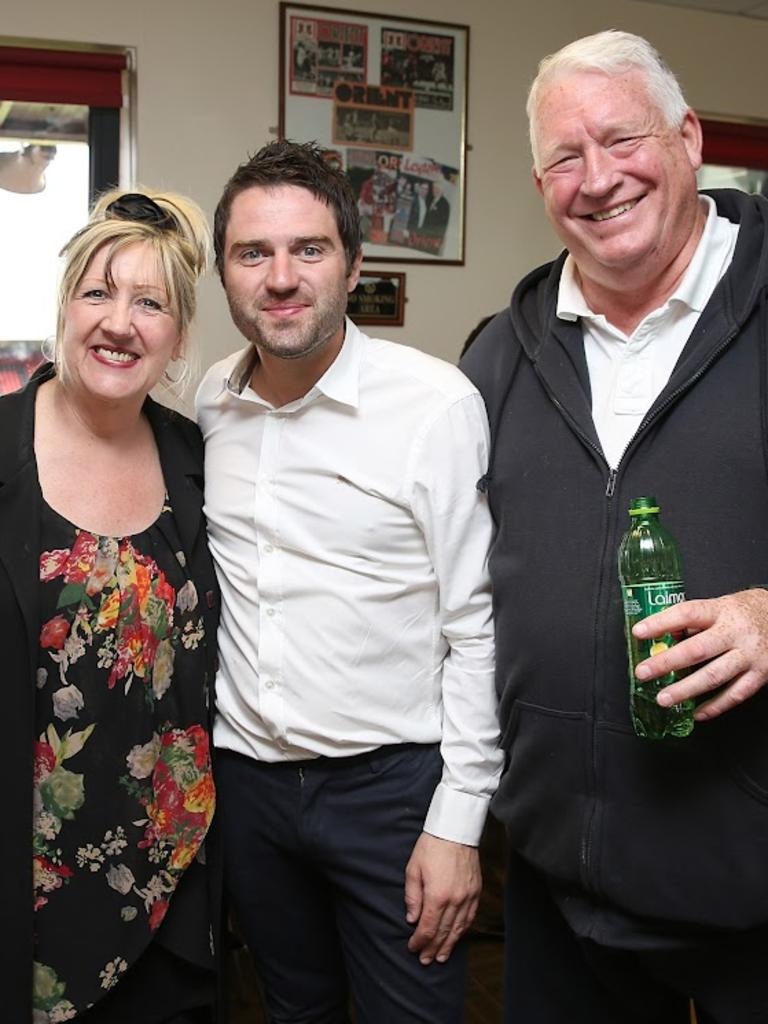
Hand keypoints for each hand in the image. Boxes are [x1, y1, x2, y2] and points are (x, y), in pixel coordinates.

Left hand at [404, 832, 480, 964]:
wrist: (455, 830)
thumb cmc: (431, 846)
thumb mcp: (413, 869)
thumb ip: (412, 896)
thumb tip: (412, 919)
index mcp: (437, 895)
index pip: (427, 927)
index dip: (419, 941)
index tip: (413, 948)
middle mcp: (454, 900)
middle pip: (443, 931)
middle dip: (433, 948)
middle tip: (426, 960)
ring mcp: (467, 896)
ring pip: (459, 928)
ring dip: (449, 944)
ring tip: (442, 957)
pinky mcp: (476, 891)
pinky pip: (470, 917)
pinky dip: (463, 930)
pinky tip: (457, 936)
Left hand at [633, 589, 767, 719]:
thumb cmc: (743, 612)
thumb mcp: (719, 606)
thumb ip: (693, 621)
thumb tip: (663, 636)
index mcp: (721, 611)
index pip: (687, 614)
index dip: (661, 623)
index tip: (639, 632)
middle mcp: (735, 633)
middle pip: (697, 649)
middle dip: (667, 663)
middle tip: (643, 673)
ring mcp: (749, 655)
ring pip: (714, 676)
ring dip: (686, 690)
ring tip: (663, 698)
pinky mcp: (761, 675)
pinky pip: (735, 694)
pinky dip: (715, 706)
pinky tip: (696, 713)